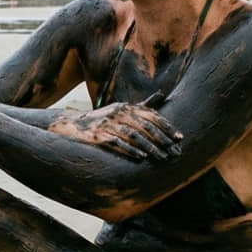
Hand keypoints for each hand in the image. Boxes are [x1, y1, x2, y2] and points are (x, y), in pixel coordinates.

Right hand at [47, 93, 181, 159]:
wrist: (71, 124)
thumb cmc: (101, 119)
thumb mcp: (122, 109)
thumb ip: (142, 105)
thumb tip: (161, 94)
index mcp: (126, 106)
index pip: (151, 115)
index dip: (167, 127)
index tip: (179, 138)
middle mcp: (118, 112)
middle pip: (145, 126)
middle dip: (161, 140)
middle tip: (174, 152)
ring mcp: (107, 123)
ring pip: (133, 135)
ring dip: (149, 147)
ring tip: (161, 157)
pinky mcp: (97, 135)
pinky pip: (116, 142)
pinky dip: (129, 149)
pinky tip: (141, 157)